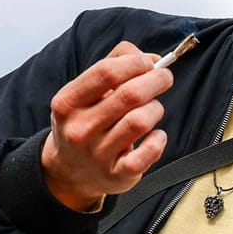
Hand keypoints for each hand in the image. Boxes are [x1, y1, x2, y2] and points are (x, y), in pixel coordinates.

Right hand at [41, 42, 174, 210]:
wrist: (69, 172)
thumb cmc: (85, 122)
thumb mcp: (86, 92)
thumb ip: (115, 64)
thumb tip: (152, 59)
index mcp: (68, 102)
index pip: (107, 72)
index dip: (136, 63)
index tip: (149, 63)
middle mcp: (80, 128)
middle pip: (130, 95)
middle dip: (156, 81)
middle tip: (164, 79)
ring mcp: (97, 154)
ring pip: (141, 121)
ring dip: (156, 109)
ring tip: (153, 109)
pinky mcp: (117, 175)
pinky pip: (149, 152)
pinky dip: (159, 140)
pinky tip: (155, 135)